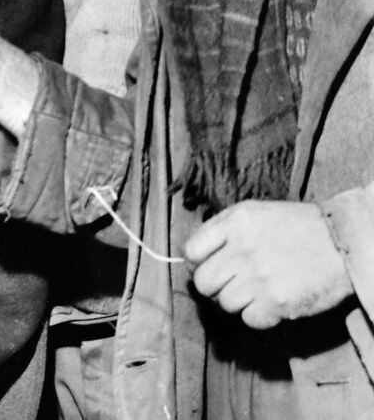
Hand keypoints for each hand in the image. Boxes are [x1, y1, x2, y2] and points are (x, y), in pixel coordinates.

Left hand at [184, 200, 353, 328]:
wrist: (341, 242)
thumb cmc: (294, 227)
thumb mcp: (252, 213)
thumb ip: (220, 230)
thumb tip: (192, 256)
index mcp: (235, 223)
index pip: (190, 252)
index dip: (196, 263)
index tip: (207, 266)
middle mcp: (244, 250)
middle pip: (203, 282)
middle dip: (212, 286)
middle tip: (230, 282)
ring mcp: (261, 277)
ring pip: (224, 303)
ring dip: (237, 301)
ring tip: (255, 289)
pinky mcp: (279, 302)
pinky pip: (249, 319)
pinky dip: (257, 315)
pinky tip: (269, 301)